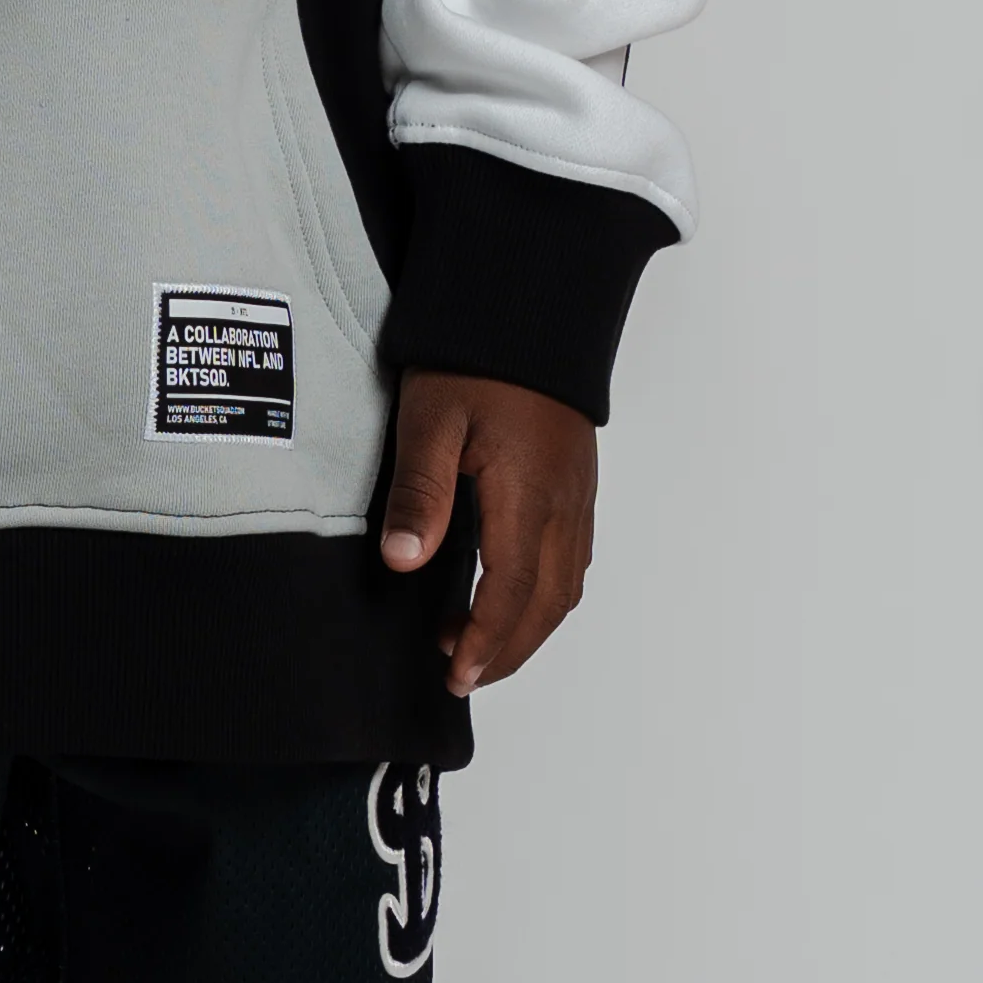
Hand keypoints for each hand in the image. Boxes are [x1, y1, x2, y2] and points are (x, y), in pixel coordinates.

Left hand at [377, 371, 596, 699]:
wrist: (530, 305)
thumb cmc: (476, 357)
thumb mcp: (430, 419)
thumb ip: (420, 494)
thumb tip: (404, 563)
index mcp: (529, 497)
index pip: (511, 594)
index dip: (485, 643)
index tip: (457, 675)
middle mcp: (565, 504)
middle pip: (548, 603)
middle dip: (510, 650)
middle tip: (465, 676)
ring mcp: (578, 493)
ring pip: (567, 584)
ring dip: (529, 624)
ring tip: (479, 642)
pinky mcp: (578, 480)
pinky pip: (574, 555)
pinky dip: (546, 592)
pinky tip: (512, 590)